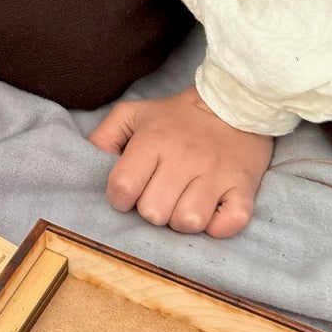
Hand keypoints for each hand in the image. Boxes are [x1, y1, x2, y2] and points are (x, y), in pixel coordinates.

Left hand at [88, 86, 273, 237]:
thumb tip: (88, 162)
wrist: (233, 105)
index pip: (123, 186)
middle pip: (154, 211)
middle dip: (150, 211)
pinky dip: (218, 227)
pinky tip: (211, 213)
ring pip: (188, 222)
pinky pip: (229, 224)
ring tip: (182, 204)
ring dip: (181, 221)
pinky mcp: (243, 188)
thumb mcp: (133, 114)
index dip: (119, 199)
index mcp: (153, 141)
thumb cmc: (176, 118)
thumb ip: (104, 136)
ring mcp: (216, 175)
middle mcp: (184, 158)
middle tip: (158, 197)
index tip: (127, 195)